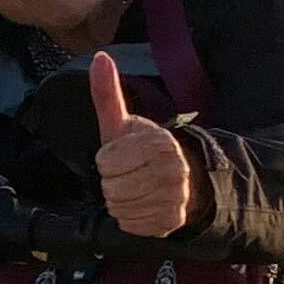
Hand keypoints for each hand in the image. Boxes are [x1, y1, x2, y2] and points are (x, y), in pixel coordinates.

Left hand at [88, 53, 195, 237]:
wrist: (183, 177)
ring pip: (119, 208)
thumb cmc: (143, 149)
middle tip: (130, 173)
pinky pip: (130, 225)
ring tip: (135, 187)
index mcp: (160, 142)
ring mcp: (175, 198)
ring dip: (120, 201)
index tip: (123, 155)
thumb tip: (99, 58)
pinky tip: (143, 204)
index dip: (108, 160)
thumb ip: (107, 93)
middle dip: (113, 181)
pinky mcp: (171, 221)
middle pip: (111, 188)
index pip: (106, 162)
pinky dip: (131, 217)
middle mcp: (173, 170)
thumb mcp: (123, 122)